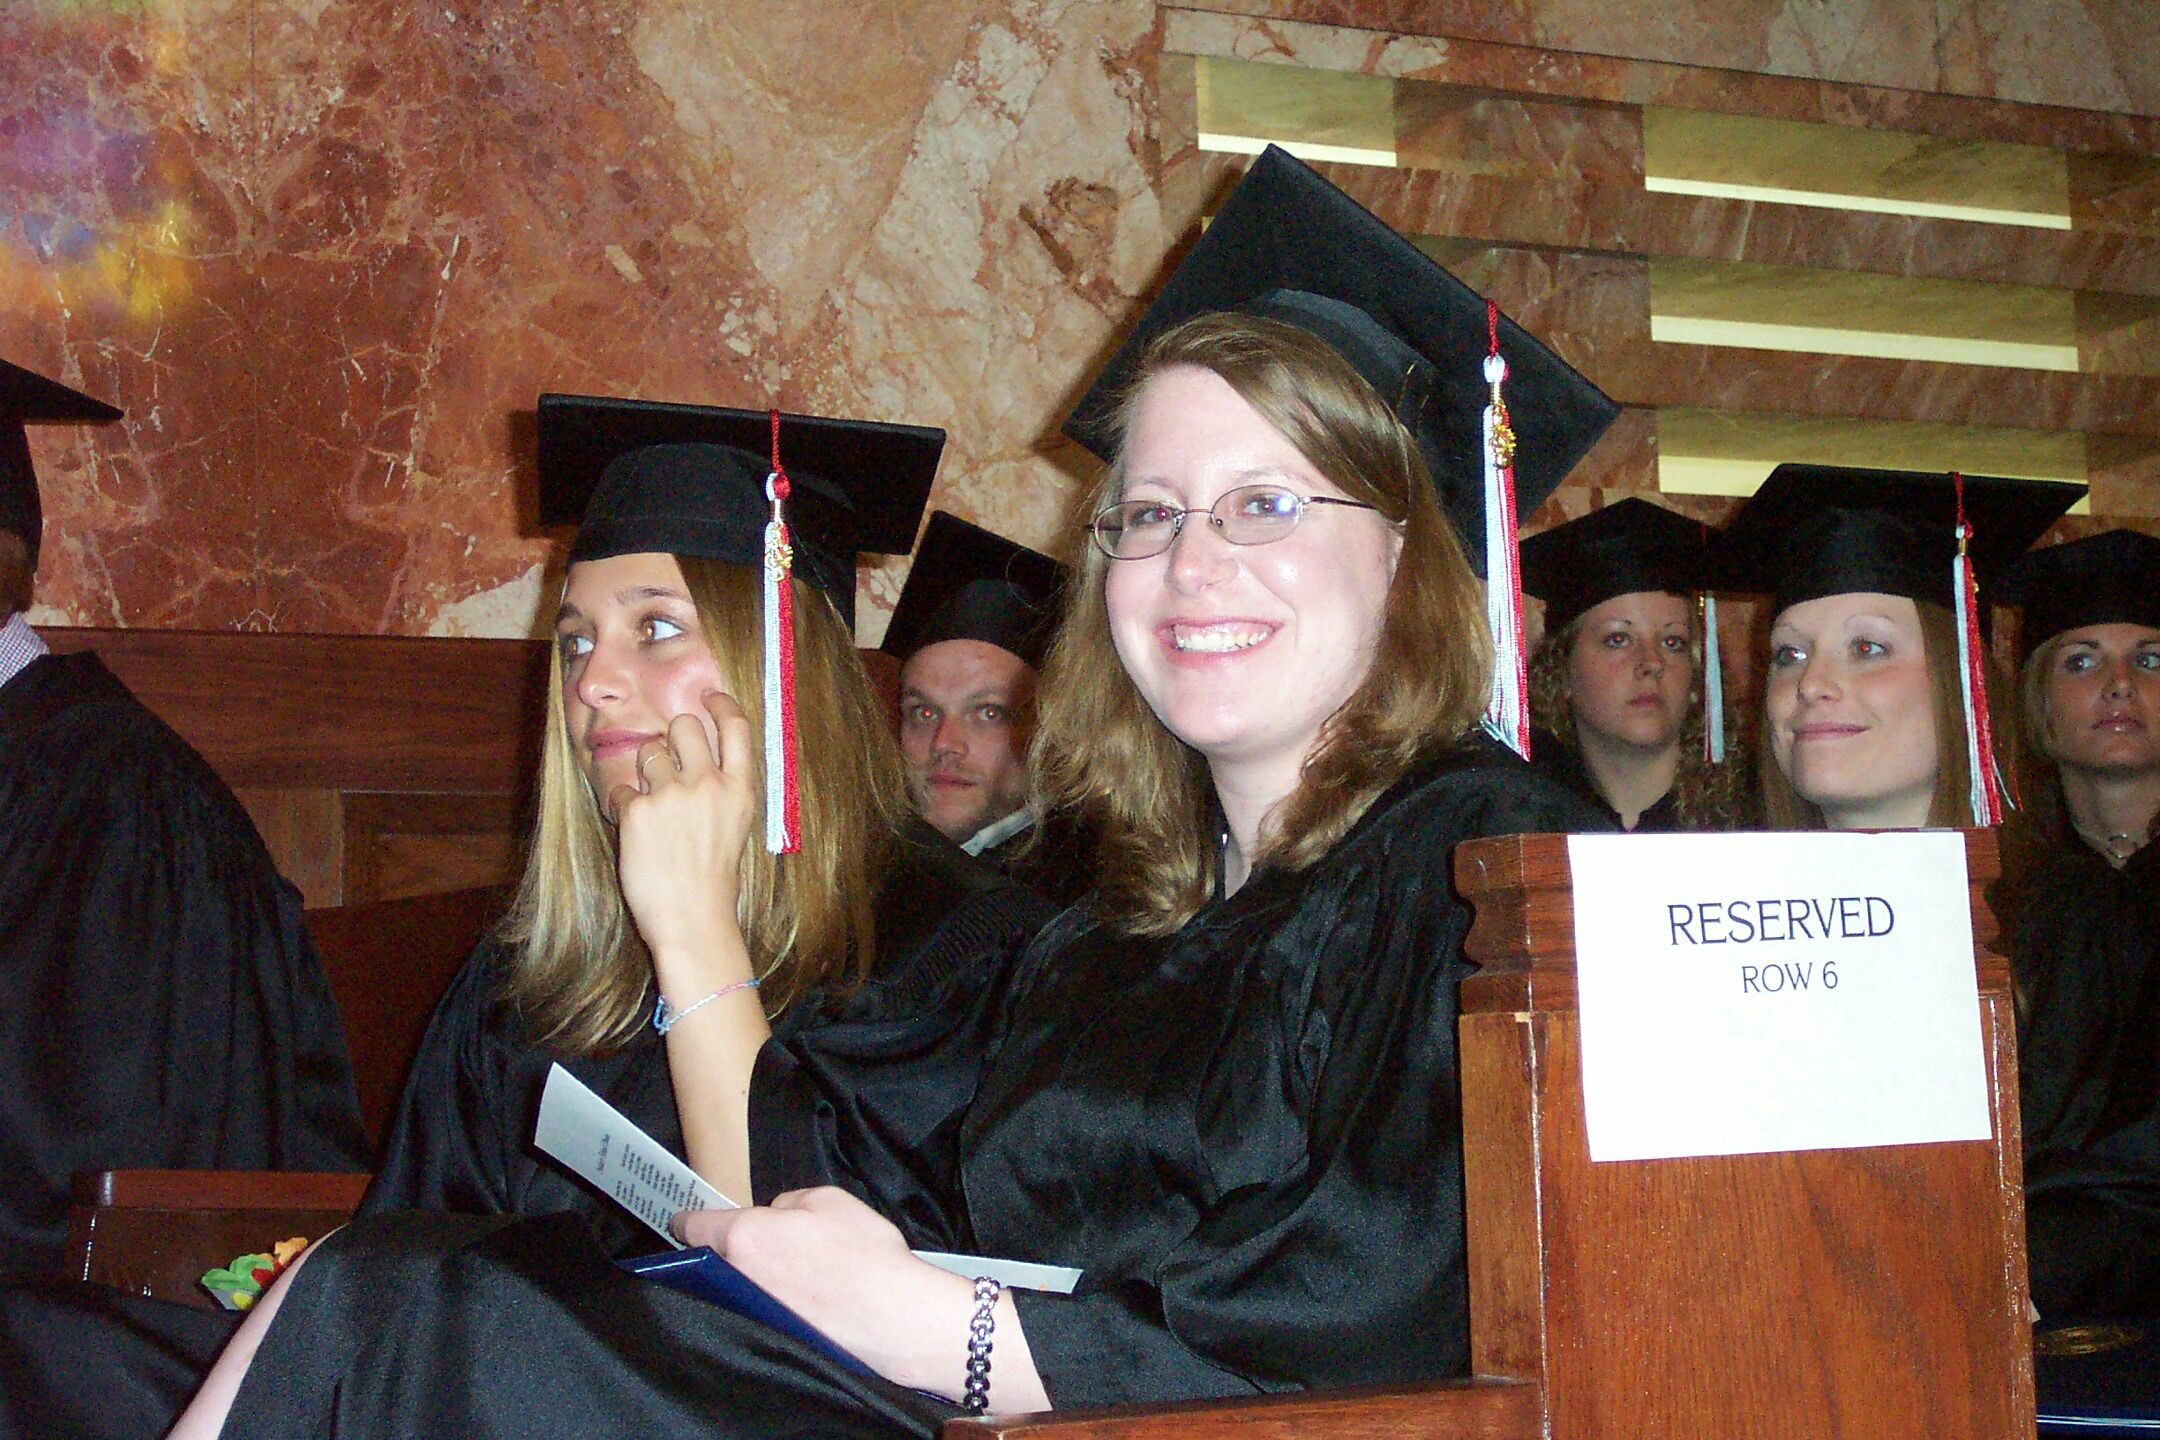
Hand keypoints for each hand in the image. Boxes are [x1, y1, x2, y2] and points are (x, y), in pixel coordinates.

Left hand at [611, 692, 755, 963]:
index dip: (720, 703)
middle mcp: (708, 784)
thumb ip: (722, 789)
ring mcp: (671, 795)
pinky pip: (622, 790)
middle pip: (684, 725)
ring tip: (651, 805)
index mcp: (740, 789)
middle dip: (672, 735)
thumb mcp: (736, 827)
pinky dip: (624, 806)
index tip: (708, 695)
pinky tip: (636, 832)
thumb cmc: (715, 879)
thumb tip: (701, 760)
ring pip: (648, 751)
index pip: (735, 726)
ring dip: (645, 770)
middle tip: (668, 759)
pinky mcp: (638, 811)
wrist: (693, 918)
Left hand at [675, 1188, 975, 1396]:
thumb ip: (787, 1202)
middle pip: (711, 1259)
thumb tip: (774, 1214)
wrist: (891, 1315)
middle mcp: (737, 1278)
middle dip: (722, 1248)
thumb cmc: (861, 1251)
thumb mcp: (827, 1198)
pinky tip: (796, 1292)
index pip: (694, 1227)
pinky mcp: (772, 1332)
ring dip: (746, 1274)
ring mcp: (752, 1310)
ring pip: (733, 1284)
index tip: (685, 1220)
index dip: (687, 1219)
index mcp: (743, 1236)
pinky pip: (757, 1306)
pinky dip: (768, 1297)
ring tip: (778, 1266)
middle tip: (747, 1239)